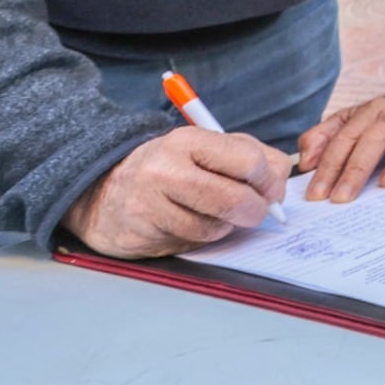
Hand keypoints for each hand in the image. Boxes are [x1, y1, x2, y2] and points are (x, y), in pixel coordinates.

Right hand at [64, 127, 290, 257]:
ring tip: (216, 214)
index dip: (269, 180)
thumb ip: (248, 156)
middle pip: (235, 199)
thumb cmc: (169, 169)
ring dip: (227, 227)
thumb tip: (281, 181)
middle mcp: (166, 169)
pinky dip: (203, 239)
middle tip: (257, 212)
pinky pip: (192, 244)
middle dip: (256, 210)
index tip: (272, 189)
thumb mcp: (204, 149)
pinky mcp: (142, 234)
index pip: (248, 159)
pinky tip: (190, 225)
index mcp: (187, 140)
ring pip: (215, 228)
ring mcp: (150, 204)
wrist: (103, 192)